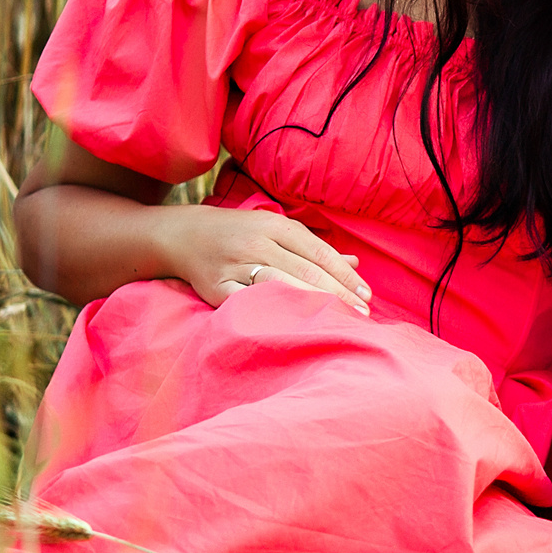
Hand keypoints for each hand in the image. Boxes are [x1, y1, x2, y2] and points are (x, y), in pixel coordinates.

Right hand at [156, 205, 372, 311]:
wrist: (184, 235)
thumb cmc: (241, 233)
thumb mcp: (277, 230)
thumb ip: (314, 247)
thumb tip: (354, 263)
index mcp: (275, 226)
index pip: (319, 253)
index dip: (345, 276)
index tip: (367, 296)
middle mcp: (257, 243)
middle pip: (305, 271)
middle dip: (337, 294)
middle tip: (362, 314)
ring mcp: (235, 265)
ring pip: (280, 285)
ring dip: (311, 304)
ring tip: (336, 321)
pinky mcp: (216, 287)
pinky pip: (246, 302)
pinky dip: (269, 313)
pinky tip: (292, 326)